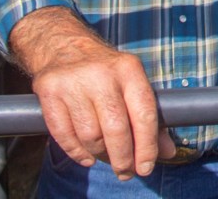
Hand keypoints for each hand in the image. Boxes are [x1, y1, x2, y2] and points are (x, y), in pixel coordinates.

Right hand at [10, 7, 175, 178]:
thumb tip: (168, 152)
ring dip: (100, 155)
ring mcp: (72, 82)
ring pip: (89, 135)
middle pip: (115, 128)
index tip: (146, 168)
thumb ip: (150, 118)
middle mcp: (101, 74)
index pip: (143, 113)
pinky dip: (76, 152)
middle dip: (123, 158)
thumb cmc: (106, 71)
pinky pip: (63, 134)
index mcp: (129, 69)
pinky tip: (87, 156)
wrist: (63, 45)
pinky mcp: (49, 90)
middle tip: (125, 172)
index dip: (147, 146)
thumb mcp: (132, 83)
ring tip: (106, 158)